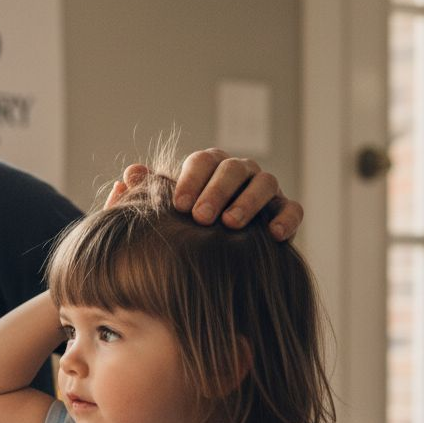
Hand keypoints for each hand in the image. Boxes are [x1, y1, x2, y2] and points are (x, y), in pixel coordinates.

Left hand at [105, 149, 303, 240]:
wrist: (210, 262)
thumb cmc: (179, 231)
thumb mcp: (160, 214)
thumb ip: (146, 193)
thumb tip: (130, 174)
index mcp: (208, 168)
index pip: (203, 161)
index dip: (191, 179)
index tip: (178, 205)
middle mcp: (239, 173)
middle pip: (234, 169)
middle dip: (217, 190)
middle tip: (201, 217)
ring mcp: (264, 191)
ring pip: (265, 183)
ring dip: (249, 201)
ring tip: (231, 224)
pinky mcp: (284, 213)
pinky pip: (293, 209)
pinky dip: (287, 218)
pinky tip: (273, 235)